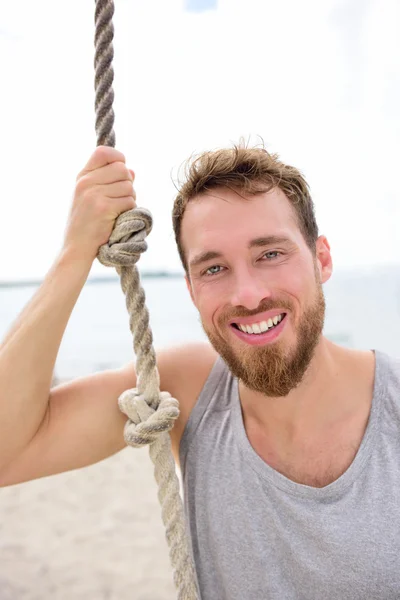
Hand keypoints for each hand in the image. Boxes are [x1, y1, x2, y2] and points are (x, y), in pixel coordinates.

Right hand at [63, 146, 136, 261]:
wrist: (76, 247)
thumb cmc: (87, 222)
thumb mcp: (91, 197)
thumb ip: (109, 181)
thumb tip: (132, 170)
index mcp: (82, 176)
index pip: (103, 152)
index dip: (118, 158)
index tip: (121, 172)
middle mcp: (86, 182)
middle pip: (123, 169)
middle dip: (128, 184)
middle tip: (120, 198)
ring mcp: (94, 194)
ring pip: (129, 186)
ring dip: (130, 199)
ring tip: (118, 210)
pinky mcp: (104, 208)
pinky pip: (129, 201)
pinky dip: (129, 210)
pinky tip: (118, 218)